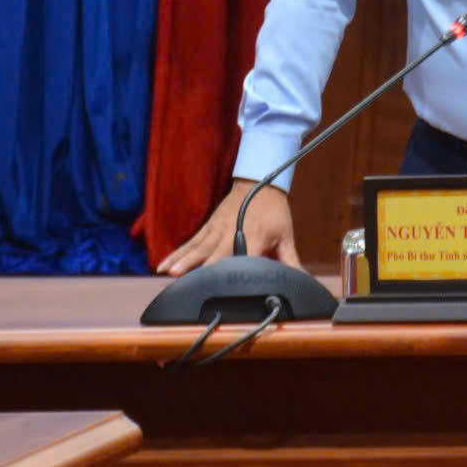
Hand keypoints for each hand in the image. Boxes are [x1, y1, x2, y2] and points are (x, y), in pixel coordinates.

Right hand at [157, 179, 298, 276]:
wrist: (260, 180)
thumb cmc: (274, 210)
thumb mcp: (286, 236)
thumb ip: (291, 260)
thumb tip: (303, 280)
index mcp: (253, 237)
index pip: (241, 257)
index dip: (230, 271)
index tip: (219, 286)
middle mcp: (231, 233)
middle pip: (213, 253)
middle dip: (198, 266)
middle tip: (182, 280)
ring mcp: (216, 229)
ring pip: (197, 247)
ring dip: (182, 260)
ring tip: (168, 273)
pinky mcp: (208, 228)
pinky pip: (190, 242)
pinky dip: (177, 254)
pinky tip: (163, 266)